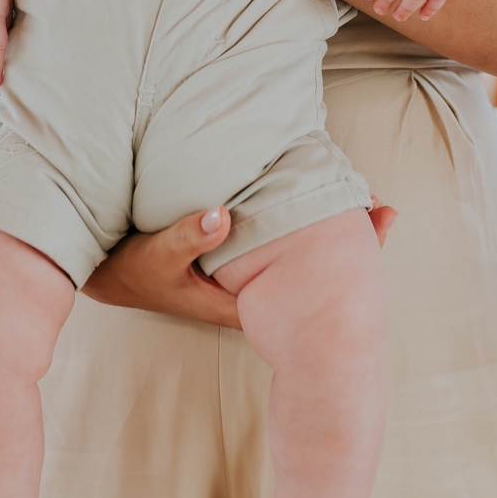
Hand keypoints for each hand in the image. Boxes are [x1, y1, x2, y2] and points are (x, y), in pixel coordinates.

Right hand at [82, 200, 397, 324]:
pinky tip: (314, 197)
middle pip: (313, 274)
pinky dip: (302, 224)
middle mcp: (254, 293)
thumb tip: (222, 215)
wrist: (109, 277)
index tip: (377, 224)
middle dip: (349, 243)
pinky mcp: (239, 263)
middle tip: (387, 209)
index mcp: (243, 300)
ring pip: (301, 260)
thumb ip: (184, 237)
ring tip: (366, 203)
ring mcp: (248, 280)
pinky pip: (283, 245)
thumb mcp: (154, 254)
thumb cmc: (131, 269)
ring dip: (327, 233)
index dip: (345, 258)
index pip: (308, 287)